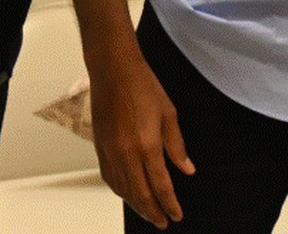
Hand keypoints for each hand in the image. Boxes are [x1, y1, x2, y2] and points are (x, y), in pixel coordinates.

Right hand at [88, 47, 191, 229]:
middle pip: (140, 193)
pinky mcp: (99, 146)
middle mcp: (126, 153)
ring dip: (136, 205)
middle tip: (164, 222)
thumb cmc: (143, 85)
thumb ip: (177, 145)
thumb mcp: (169, 113)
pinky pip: (109, 177)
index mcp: (146, 144)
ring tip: (149, 213)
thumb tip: (187, 169)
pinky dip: (120, 190)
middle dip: (153, 211)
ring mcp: (110, 151)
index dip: (169, 204)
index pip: (160, 185)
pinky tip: (128, 194)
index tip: (176, 215)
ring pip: (123, 189)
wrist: (113, 68)